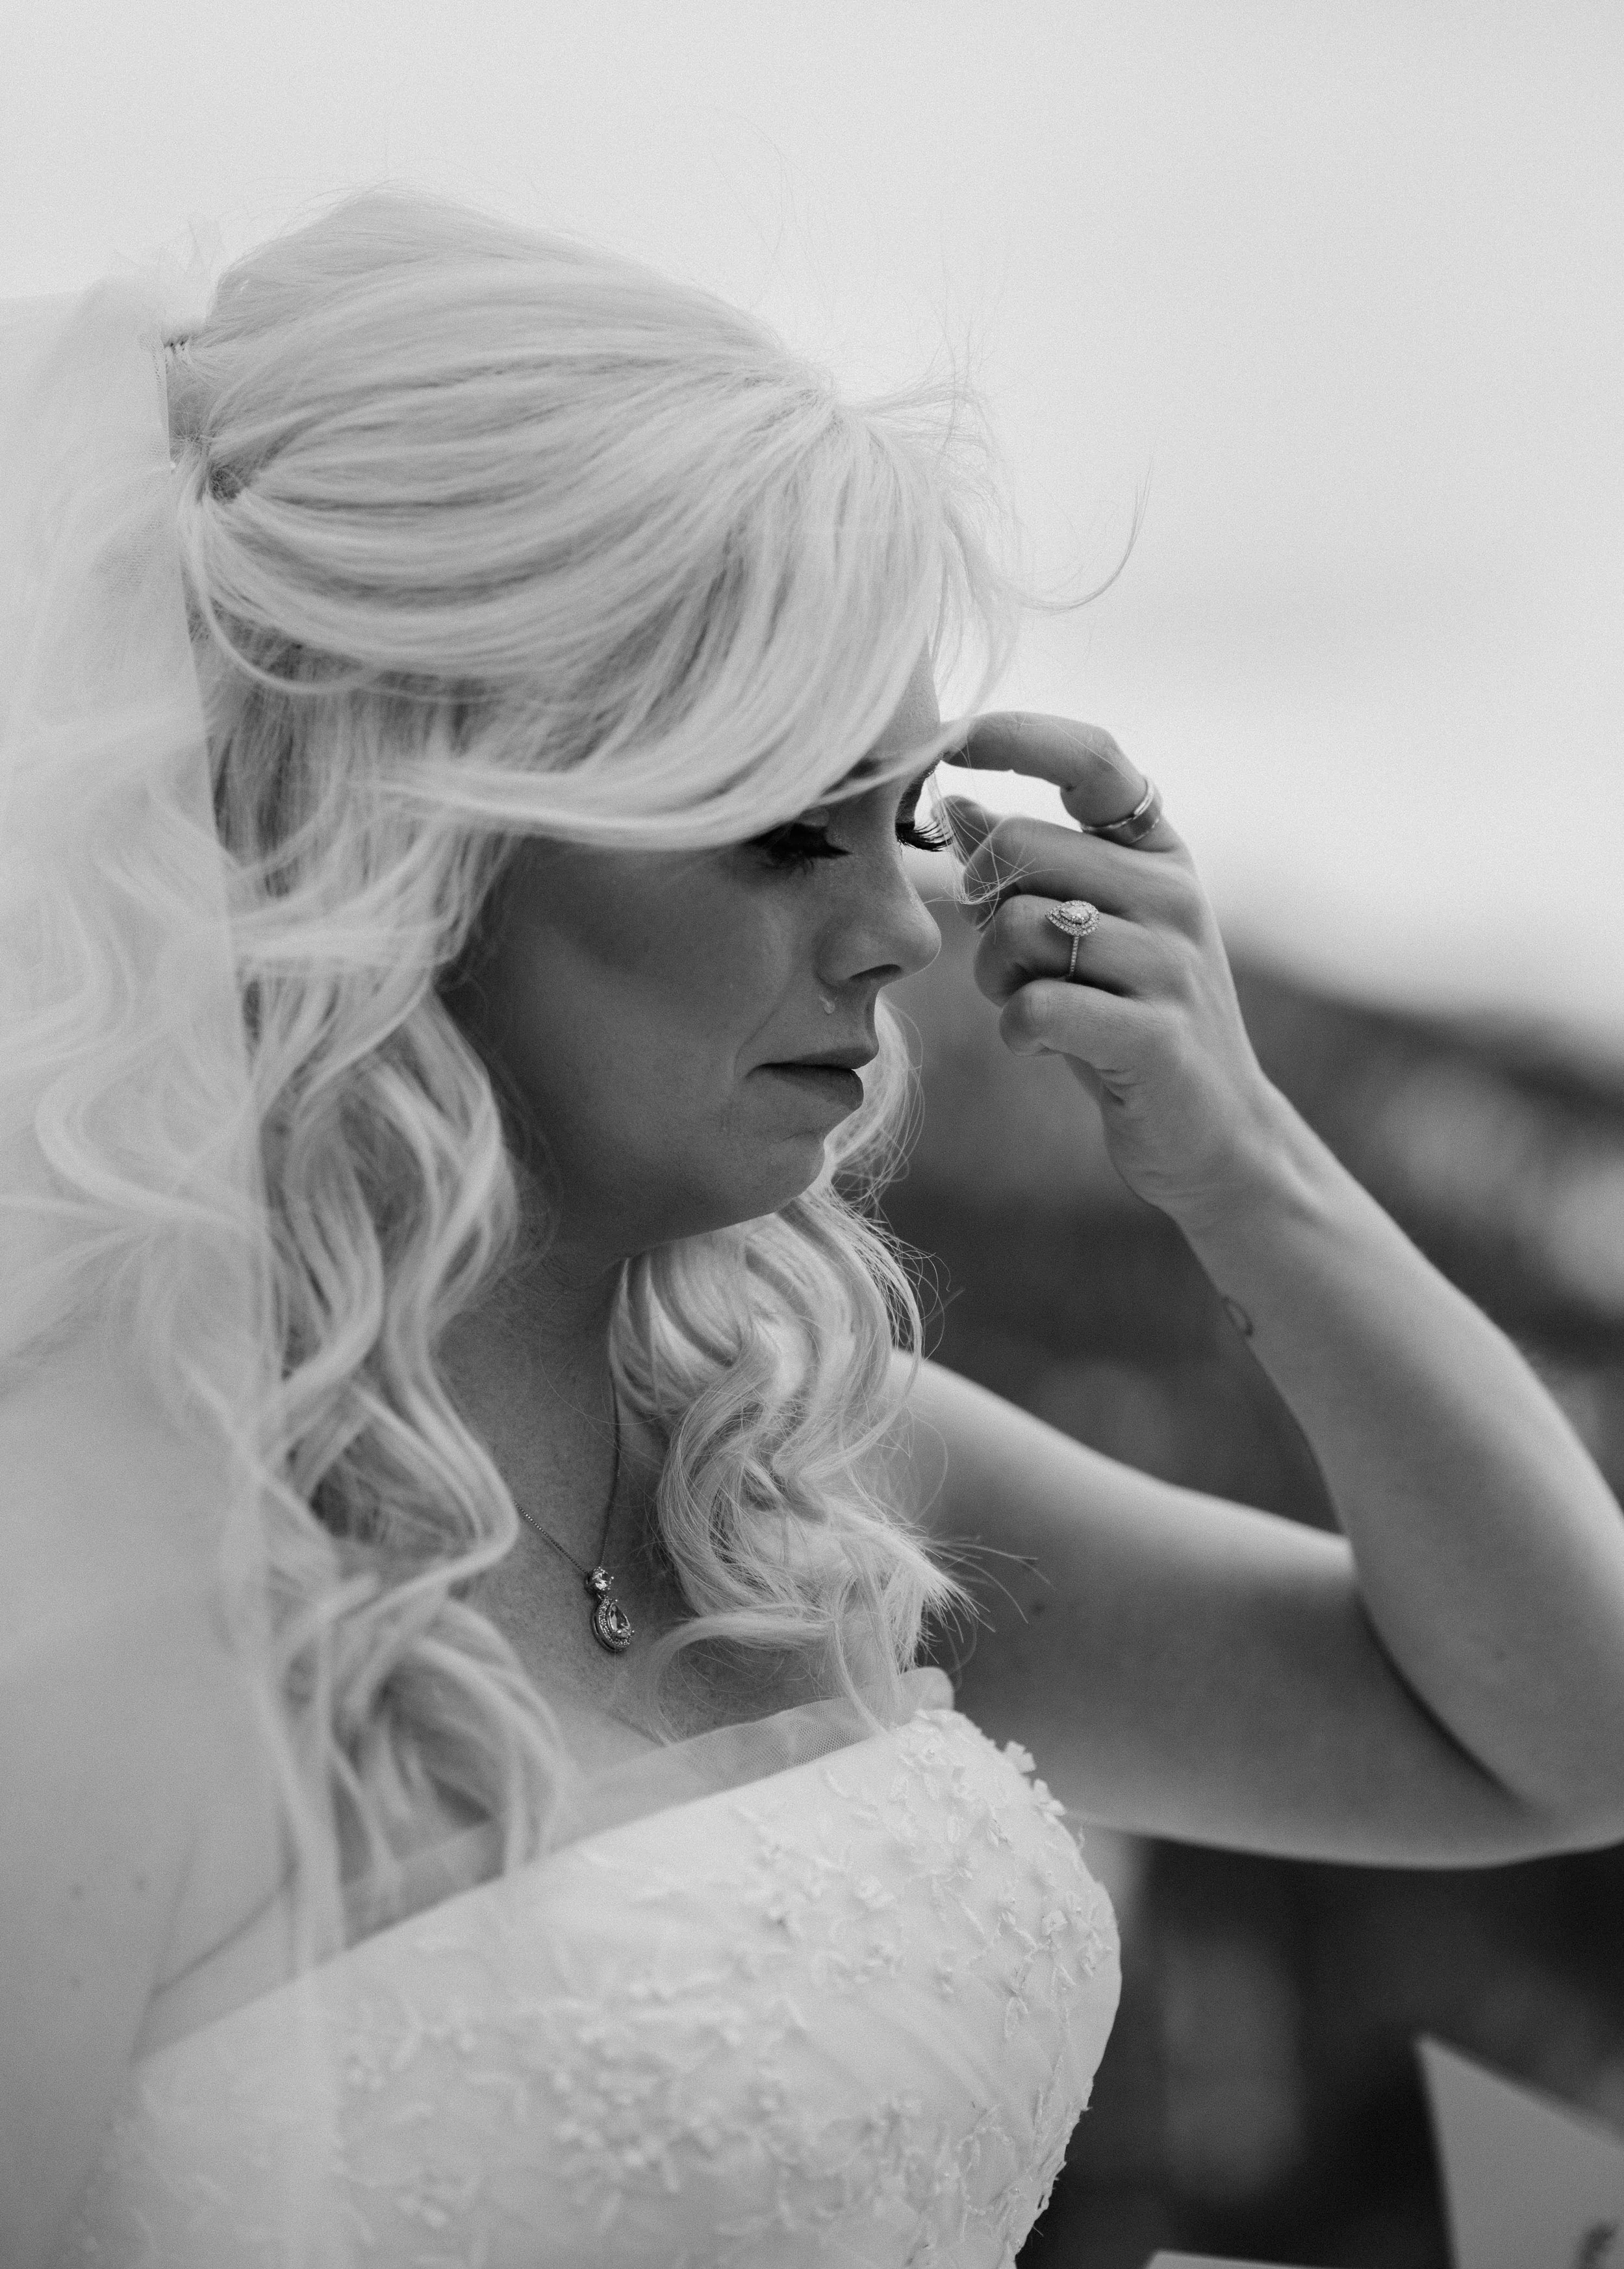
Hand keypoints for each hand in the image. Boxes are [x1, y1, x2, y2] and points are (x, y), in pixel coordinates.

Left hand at [939, 712, 1283, 1223]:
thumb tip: (954, 804)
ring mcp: (1172, 964)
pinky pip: (1038, 1005)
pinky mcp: (1157, 1037)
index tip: (953, 742)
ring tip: (1025, 1003)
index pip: (1092, 759)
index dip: (1015, 737)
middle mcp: (1174, 894)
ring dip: (994, 974)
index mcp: (1159, 853)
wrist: (1213, 1133)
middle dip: (980, 900)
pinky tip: (1037, 1043)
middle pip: (1021, 845)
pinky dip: (1016, 1028)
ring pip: (1020, 926)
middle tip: (999, 953)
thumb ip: (1029, 873)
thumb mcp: (1087, 933)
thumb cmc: (1132, 1021)